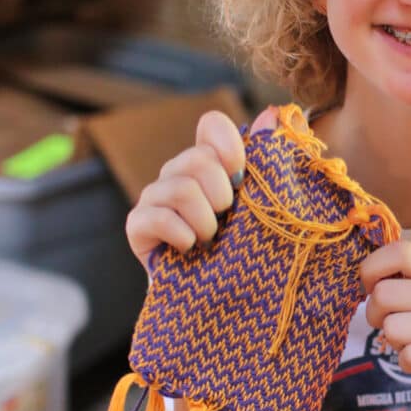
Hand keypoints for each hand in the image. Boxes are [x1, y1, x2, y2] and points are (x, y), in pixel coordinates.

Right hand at [125, 107, 277, 269]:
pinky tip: (191, 250)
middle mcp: (179, 172)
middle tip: (226, 221)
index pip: (212, 124)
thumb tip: (272, 113)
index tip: (240, 178)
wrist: (224, 297)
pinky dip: (183, 237)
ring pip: (181, 188)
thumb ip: (267, 160)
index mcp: (210, 162)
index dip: (229, 145)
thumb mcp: (264, 205)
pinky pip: (158, 217)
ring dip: (206, 223)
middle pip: (198, 158)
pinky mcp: (138, 225)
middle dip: (222, 196)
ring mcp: (155, 197)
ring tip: (211, 241)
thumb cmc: (247, 248)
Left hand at [360, 240, 410, 410]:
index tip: (369, 288)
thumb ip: (398, 278)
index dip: (372, 268)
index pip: (401, 251)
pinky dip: (406, 363)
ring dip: (393, 341)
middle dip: (374, 314)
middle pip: (385, 293)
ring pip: (392, 327)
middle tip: (390, 325)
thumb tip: (362, 271)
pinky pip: (409, 356)